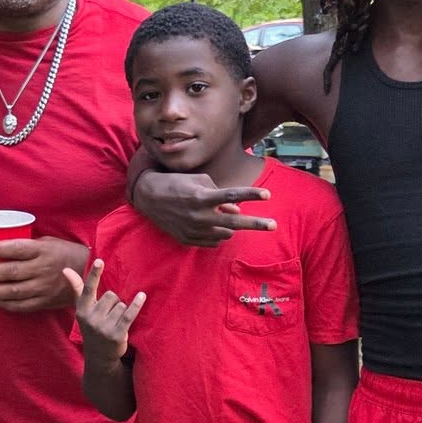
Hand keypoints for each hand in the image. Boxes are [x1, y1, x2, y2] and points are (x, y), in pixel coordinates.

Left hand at [0, 236, 89, 311]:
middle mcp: (42, 269)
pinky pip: (22, 306)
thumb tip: (5, 247)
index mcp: (43, 251)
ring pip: (13, 291)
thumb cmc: (66, 254)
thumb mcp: (50, 242)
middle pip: (10, 272)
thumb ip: (30, 246)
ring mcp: (43, 287)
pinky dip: (7, 304)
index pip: (15, 249)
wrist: (89, 274)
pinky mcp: (45, 301)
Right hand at [62, 258, 144, 363]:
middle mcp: (91, 318)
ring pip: (121, 305)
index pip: (88, 288)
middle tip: (110, 315)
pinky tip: (142, 296)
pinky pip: (129, 314)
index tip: (99, 260)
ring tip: (116, 322)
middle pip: (111, 295)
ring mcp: (104, 327)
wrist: (99, 357)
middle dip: (114, 302)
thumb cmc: (91, 327)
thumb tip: (65, 269)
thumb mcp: (82, 310)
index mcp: (82, 310)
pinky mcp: (117, 334)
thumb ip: (77, 289)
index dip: (94, 274)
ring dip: (122, 311)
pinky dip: (136, 304)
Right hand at [133, 168, 275, 246]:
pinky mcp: (188, 240)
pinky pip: (213, 241)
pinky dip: (217, 233)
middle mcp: (199, 216)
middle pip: (235, 222)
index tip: (268, 196)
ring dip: (230, 225)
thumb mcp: (198, 182)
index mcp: (201, 197)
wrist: (148, 197)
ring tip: (220, 215)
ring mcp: (194, 231)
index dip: (251, 195)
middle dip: (256, 224)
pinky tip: (209, 224)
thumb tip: (236, 209)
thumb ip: (220, 195)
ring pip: (225, 233)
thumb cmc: (176, 183)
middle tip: (273, 225)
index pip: (231, 196)